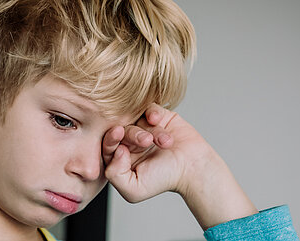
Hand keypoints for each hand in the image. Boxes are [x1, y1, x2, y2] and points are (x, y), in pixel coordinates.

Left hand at [101, 103, 256, 228]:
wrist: (193, 169)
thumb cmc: (164, 180)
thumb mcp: (133, 189)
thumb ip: (115, 175)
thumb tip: (115, 151)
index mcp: (120, 156)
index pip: (106, 144)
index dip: (110, 138)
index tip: (117, 133)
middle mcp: (130, 141)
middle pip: (122, 130)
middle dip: (133, 135)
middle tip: (146, 141)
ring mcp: (144, 128)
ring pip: (137, 120)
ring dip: (150, 130)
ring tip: (164, 143)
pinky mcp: (159, 117)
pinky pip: (150, 108)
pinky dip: (153, 112)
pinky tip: (157, 120)